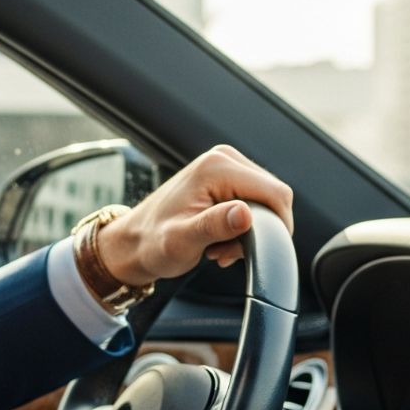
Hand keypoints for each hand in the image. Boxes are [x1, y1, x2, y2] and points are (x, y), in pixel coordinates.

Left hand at [92, 144, 293, 286]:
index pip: (276, 194)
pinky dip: (243, 227)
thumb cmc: (152, 243)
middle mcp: (224, 158)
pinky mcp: (226, 178)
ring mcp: (225, 166)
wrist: (133, 243)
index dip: (276, 227)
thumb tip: (245, 214)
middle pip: (274, 197)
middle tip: (226, 251)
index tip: (248, 251)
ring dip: (250, 232)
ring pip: (266, 203)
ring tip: (218, 247)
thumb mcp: (182, 240)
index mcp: (217, 167)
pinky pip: (254, 203)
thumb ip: (214, 226)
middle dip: (259, 231)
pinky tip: (220, 240)